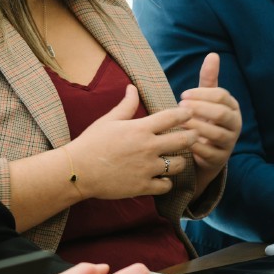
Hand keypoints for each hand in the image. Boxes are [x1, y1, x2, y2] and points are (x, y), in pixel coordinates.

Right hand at [68, 86, 197, 200]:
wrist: (77, 171)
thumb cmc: (91, 143)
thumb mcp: (108, 120)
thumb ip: (126, 105)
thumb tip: (132, 87)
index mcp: (140, 128)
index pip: (172, 117)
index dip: (185, 113)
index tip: (190, 113)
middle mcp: (148, 147)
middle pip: (183, 140)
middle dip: (193, 136)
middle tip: (196, 135)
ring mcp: (147, 168)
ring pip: (179, 165)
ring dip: (181, 161)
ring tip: (179, 159)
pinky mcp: (143, 186)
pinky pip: (166, 186)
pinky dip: (167, 182)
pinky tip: (163, 178)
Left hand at [178, 53, 241, 193]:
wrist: (205, 153)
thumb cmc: (205, 119)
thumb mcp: (206, 99)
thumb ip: (209, 79)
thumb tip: (213, 54)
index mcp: (232, 107)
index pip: (221, 96)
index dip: (201, 94)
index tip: (182, 95)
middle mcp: (235, 124)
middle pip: (220, 113)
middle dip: (199, 108)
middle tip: (180, 106)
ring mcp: (229, 142)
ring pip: (214, 132)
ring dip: (194, 126)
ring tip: (179, 122)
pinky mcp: (219, 159)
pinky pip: (207, 151)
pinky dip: (193, 144)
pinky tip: (180, 138)